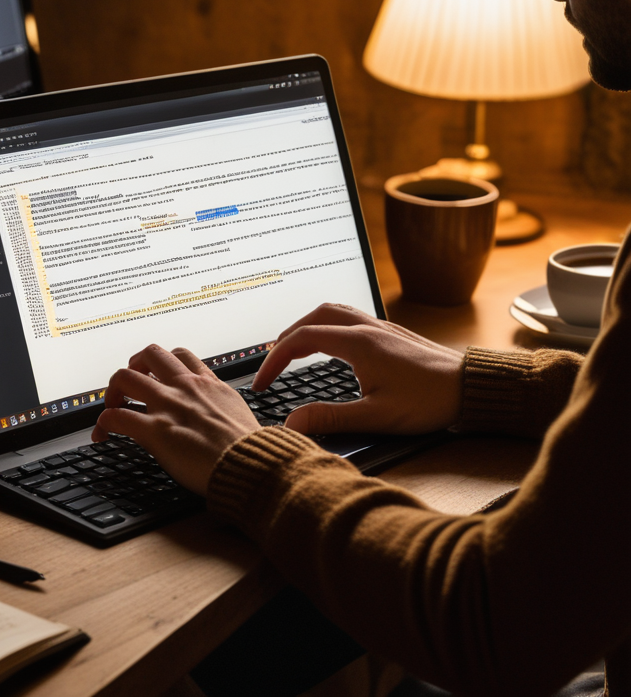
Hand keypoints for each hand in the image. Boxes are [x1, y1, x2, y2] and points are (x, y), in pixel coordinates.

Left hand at [91, 343, 260, 494]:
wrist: (252, 465)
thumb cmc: (250, 448)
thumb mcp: (237, 412)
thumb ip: (220, 405)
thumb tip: (216, 414)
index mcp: (207, 383)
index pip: (179, 355)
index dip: (162, 363)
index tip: (155, 375)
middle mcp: (185, 387)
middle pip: (148, 354)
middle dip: (134, 366)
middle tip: (130, 386)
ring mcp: (168, 405)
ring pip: (124, 376)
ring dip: (113, 390)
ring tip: (112, 405)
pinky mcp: (155, 430)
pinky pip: (117, 416)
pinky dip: (104, 422)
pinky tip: (104, 432)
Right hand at [252, 303, 463, 435]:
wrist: (472, 387)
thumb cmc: (429, 401)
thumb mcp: (376, 417)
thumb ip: (330, 418)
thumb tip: (292, 423)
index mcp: (357, 343)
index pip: (300, 340)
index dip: (274, 360)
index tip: (262, 382)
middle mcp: (365, 327)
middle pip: (311, 318)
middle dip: (284, 339)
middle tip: (271, 365)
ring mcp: (379, 326)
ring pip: (330, 311)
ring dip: (305, 326)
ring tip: (292, 349)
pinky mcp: (390, 332)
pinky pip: (348, 315)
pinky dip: (327, 324)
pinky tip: (331, 343)